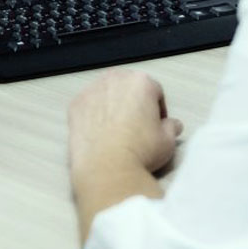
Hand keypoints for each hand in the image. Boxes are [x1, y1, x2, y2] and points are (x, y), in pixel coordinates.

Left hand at [68, 69, 183, 184]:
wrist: (107, 168)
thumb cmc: (139, 152)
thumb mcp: (167, 141)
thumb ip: (171, 127)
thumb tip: (172, 125)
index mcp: (141, 82)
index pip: (154, 90)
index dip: (158, 109)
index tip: (156, 123)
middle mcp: (115, 79)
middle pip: (128, 87)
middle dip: (133, 103)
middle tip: (136, 125)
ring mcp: (92, 90)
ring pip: (106, 94)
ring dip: (112, 106)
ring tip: (117, 130)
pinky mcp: (75, 104)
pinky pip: (88, 104)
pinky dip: (93, 114)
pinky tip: (99, 132)